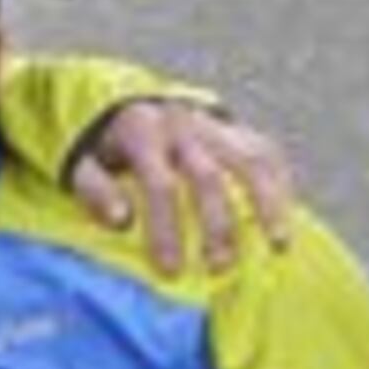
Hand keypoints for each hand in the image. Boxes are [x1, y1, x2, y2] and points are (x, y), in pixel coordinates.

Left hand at [75, 97, 300, 273]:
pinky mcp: (236, 129)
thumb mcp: (81, 162)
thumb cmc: (105, 147)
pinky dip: (280, 183)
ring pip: (250, 161)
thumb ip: (94, 189)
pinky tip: (287, 215)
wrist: (127, 99)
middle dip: (217, 225)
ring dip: (268, 203)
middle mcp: (184, 126)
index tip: (170, 270)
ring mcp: (214, 125)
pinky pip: (266, 152)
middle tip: (219, 267)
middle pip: (209, 177)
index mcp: (142, 133)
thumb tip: (121, 220)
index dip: (166, 229)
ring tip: (279, 244)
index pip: (161, 185)